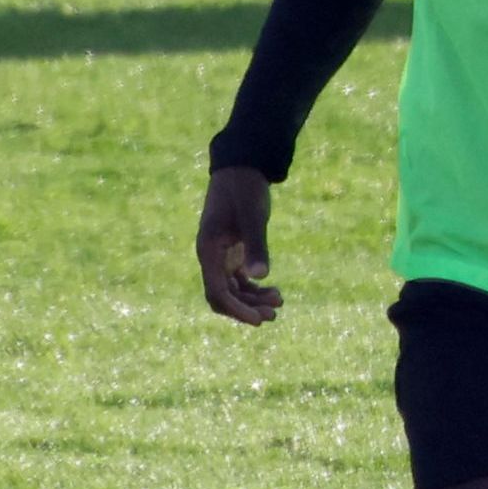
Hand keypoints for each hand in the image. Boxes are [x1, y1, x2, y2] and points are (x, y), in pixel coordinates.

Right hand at [196, 166, 279, 324]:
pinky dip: (254, 287)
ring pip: (232, 289)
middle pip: (222, 296)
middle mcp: (210, 257)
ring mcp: (220, 256)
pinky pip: (238, 279)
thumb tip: (260, 276)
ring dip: (252, 300)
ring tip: (278, 303)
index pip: (217, 292)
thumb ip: (256, 246)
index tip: (258, 320)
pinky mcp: (231, 251)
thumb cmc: (245, 190)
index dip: (237, 310)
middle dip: (246, 309)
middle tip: (272, 316)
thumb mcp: (253, 217)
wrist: (241, 168)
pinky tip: (273, 291)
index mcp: (208, 251)